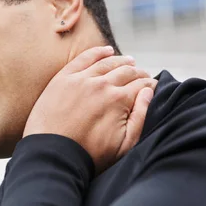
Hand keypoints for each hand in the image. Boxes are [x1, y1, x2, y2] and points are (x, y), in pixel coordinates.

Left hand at [23, 46, 156, 171]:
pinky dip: (97, 52)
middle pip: (126, 71)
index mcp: (118, 100)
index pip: (141, 85)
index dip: (150, 85)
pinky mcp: (63, 79)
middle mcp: (101, 84)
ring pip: (107, 63)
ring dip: (121, 61)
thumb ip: (140, 116)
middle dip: (138, 73)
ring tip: (130, 61)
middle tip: (143, 75)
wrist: (52, 155)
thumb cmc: (89, 155)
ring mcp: (81, 79)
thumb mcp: (124, 145)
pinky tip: (107, 50)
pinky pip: (83, 59)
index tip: (153, 86)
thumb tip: (148, 92)